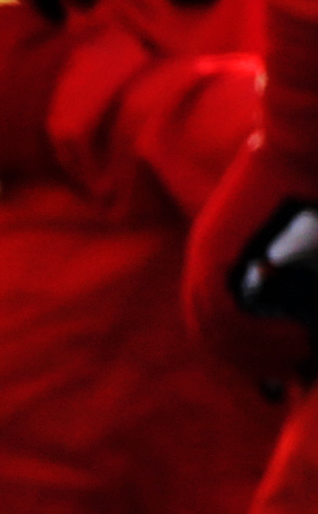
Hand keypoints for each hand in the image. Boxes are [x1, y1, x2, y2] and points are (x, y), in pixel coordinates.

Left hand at [181, 125, 317, 394]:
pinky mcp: (216, 253)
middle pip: (210, 333)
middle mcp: (207, 257)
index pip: (216, 321)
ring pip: (217, 331)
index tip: (281, 367)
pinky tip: (296, 344)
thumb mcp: (301, 235)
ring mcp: (207, 255)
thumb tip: (311, 320)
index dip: (246, 351)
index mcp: (222, 253)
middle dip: (250, 360)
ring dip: (259, 354)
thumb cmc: (316, 183)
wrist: (307, 139)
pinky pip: (226, 317)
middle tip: (289, 373)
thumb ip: (296, 277)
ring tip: (299, 358)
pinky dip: (259, 339)